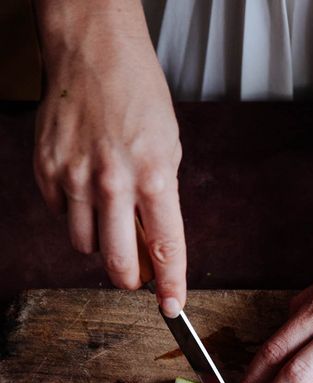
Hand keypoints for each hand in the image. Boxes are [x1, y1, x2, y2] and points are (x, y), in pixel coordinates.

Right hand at [34, 1, 184, 314]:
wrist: (92, 52)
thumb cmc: (138, 97)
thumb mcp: (168, 150)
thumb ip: (161, 203)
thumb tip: (154, 249)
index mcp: (153, 175)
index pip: (166, 247)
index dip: (171, 285)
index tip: (173, 307)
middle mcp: (113, 181)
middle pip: (118, 262)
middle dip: (130, 278)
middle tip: (136, 275)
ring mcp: (75, 177)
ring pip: (85, 246)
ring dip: (100, 243)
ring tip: (110, 214)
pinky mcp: (46, 171)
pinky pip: (63, 217)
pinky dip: (76, 214)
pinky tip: (86, 189)